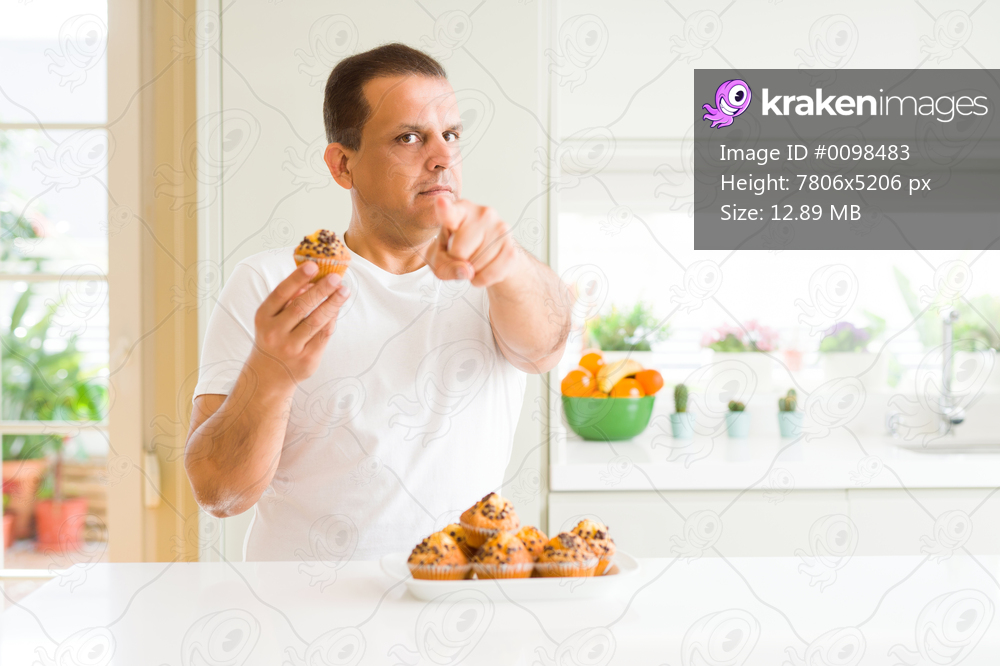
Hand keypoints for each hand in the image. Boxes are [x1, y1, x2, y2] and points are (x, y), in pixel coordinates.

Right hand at [249, 261, 350, 386]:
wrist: (268, 375)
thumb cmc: (273, 337)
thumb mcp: (272, 318)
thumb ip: (288, 300)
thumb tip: (312, 281)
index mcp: (264, 317)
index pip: (281, 293)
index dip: (297, 278)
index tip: (313, 265)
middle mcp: (274, 332)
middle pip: (301, 307)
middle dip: (321, 290)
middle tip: (336, 277)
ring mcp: (291, 348)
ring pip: (316, 321)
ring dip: (333, 303)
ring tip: (344, 291)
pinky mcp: (307, 359)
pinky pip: (324, 335)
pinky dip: (332, 320)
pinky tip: (337, 308)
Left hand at [426, 196, 520, 287]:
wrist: (492, 255)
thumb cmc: (459, 250)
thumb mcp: (440, 257)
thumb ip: (443, 265)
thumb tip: (467, 271)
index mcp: (460, 209)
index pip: (450, 212)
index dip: (445, 208)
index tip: (440, 202)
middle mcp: (482, 213)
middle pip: (458, 251)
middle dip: (457, 261)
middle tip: (462, 255)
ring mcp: (500, 229)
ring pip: (474, 265)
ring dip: (470, 272)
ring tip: (474, 260)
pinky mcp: (512, 248)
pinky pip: (490, 274)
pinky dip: (482, 279)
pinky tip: (483, 269)